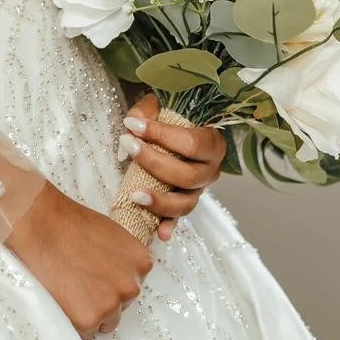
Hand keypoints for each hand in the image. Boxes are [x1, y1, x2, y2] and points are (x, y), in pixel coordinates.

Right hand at [4, 179, 153, 339]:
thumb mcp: (110, 234)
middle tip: (80, 280)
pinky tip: (63, 295)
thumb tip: (119, 275)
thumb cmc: (69, 223)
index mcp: (140, 262)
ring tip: (70, 287)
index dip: (112, 280)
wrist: (40, 225)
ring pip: (105, 321)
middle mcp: (131, 286)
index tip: (96, 274)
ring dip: (91, 311)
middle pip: (122, 305)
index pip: (132, 284)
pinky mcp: (89, 320)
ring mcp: (111, 304)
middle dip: (103, 297)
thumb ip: (122, 259)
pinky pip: (86, 331)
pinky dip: (74, 319)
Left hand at [120, 90, 226, 242]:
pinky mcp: (183, 204)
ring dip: (159, 201)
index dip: (162, 135)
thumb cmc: (169, 118)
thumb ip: (146, 111)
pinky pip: (178, 220)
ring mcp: (198, 191)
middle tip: (128, 146)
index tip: (133, 126)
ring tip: (134, 195)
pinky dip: (168, 226)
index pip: (192, 143)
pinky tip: (160, 233)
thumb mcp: (159, 106)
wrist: (172, 131)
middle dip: (154, 162)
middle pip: (188, 176)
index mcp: (211, 144)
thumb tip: (134, 124)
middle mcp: (210, 171)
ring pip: (185, 203)